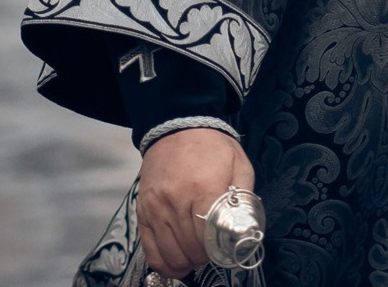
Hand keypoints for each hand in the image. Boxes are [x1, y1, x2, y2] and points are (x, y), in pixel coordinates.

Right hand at [137, 127, 255, 281]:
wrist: (177, 126)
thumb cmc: (212, 146)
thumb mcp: (239, 164)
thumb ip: (244, 197)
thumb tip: (245, 228)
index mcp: (203, 189)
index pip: (208, 237)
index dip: (217, 249)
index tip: (223, 248)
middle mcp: (176, 201)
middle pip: (189, 249)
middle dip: (203, 256)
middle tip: (211, 251)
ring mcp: (156, 208)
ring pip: (169, 253)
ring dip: (185, 262)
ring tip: (196, 256)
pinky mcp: (142, 212)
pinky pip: (150, 249)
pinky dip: (163, 262)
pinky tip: (176, 261)